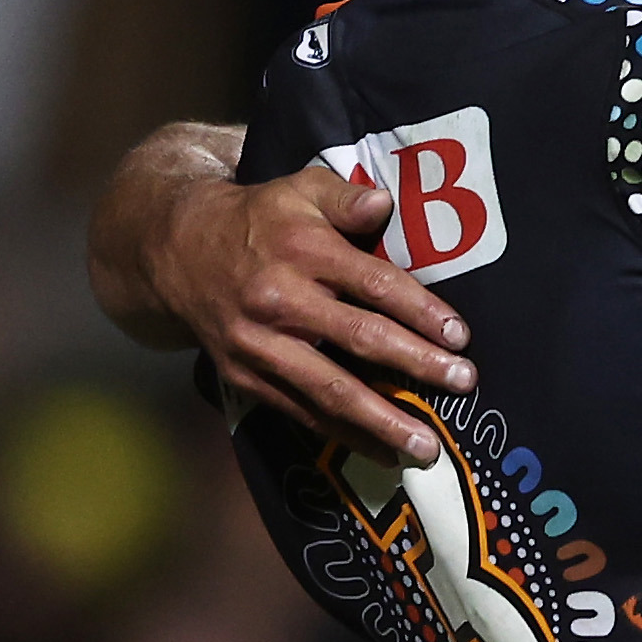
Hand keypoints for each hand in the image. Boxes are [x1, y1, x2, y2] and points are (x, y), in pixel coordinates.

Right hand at [156, 163, 477, 465]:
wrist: (178, 251)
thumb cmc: (258, 219)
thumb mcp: (298, 189)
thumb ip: (345, 197)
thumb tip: (385, 204)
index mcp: (301, 249)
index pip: (372, 283)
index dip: (419, 311)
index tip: (459, 335)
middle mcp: (279, 299)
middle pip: (358, 338)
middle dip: (415, 364)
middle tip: (463, 382)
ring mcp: (260, 344)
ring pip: (329, 389)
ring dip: (381, 420)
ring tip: (426, 446)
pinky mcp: (246, 377)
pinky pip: (302, 412)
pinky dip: (344, 435)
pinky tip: (383, 452)